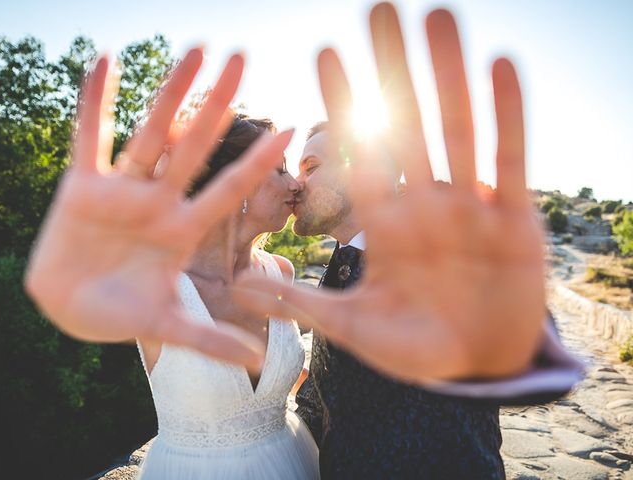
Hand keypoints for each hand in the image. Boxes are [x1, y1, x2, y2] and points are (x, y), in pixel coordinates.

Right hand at [25, 48, 293, 370]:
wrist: (69, 309)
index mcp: (182, 230)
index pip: (228, 188)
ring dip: (168, 93)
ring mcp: (122, 190)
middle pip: (194, 147)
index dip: (257, 162)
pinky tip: (105, 63)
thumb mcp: (166, 326)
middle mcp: (158, 201)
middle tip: (241, 59)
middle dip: (216, 105)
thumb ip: (209, 342)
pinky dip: (95, 103)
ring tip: (193, 52)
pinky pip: (90, 137)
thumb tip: (257, 363)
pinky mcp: (82, 186)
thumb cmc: (119, 315)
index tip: (290, 131)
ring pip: (149, 134)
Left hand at [232, 4, 545, 382]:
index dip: (345, 104)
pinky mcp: (515, 221)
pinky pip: (508, 161)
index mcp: (385, 228)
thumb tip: (236, 287)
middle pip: (409, 126)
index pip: (361, 154)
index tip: (324, 53)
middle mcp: (426, 207)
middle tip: (380, 9)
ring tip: (438, 16)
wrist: (477, 368)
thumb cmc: (414, 349)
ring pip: (457, 130)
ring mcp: (470, 209)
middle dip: (394, 70)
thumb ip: (299, 303)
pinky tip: (497, 65)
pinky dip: (506, 115)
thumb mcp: (351, 328)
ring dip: (448, 75)